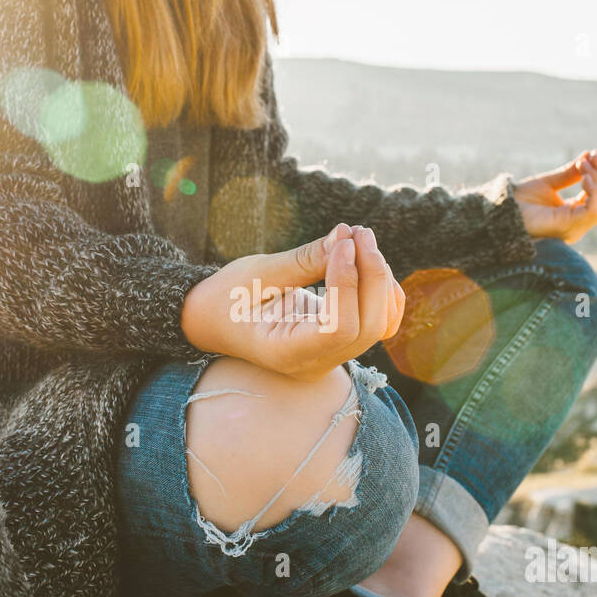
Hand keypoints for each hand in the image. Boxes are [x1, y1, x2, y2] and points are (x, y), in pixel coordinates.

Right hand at [181, 224, 405, 381]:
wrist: (214, 320)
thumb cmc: (227, 297)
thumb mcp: (258, 273)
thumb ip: (305, 259)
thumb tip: (346, 236)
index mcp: (285, 353)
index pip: (338, 328)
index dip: (349, 283)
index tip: (342, 243)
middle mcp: (314, 363)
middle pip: (367, 327)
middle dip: (372, 276)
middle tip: (358, 232)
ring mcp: (330, 357)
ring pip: (379, 326)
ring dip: (379, 280)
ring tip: (360, 240)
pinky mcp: (338, 344)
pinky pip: (377, 324)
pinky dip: (382, 293)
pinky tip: (366, 263)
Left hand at [505, 149, 596, 242]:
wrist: (501, 211)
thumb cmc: (521, 201)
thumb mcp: (549, 182)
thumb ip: (570, 173)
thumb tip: (589, 155)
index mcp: (575, 215)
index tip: (594, 153)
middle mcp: (579, 224)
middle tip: (592, 156)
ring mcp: (575, 227)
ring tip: (583, 165)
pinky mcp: (569, 226)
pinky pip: (593, 210)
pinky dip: (594, 191)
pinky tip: (584, 177)